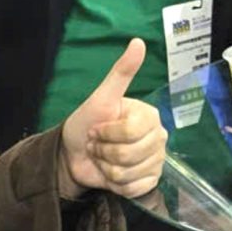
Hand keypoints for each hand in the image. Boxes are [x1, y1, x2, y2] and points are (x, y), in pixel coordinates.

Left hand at [59, 39, 165, 199]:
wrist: (73, 155)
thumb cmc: (86, 123)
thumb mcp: (100, 97)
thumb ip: (121, 72)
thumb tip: (138, 41)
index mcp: (149, 116)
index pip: (131, 131)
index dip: (107, 133)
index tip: (97, 128)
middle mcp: (158, 138)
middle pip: (130, 154)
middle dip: (105, 152)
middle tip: (98, 145)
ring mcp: (156, 161)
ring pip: (130, 173)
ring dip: (107, 169)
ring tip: (103, 158)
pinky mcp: (149, 182)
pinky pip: (135, 189)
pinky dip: (116, 185)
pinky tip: (111, 174)